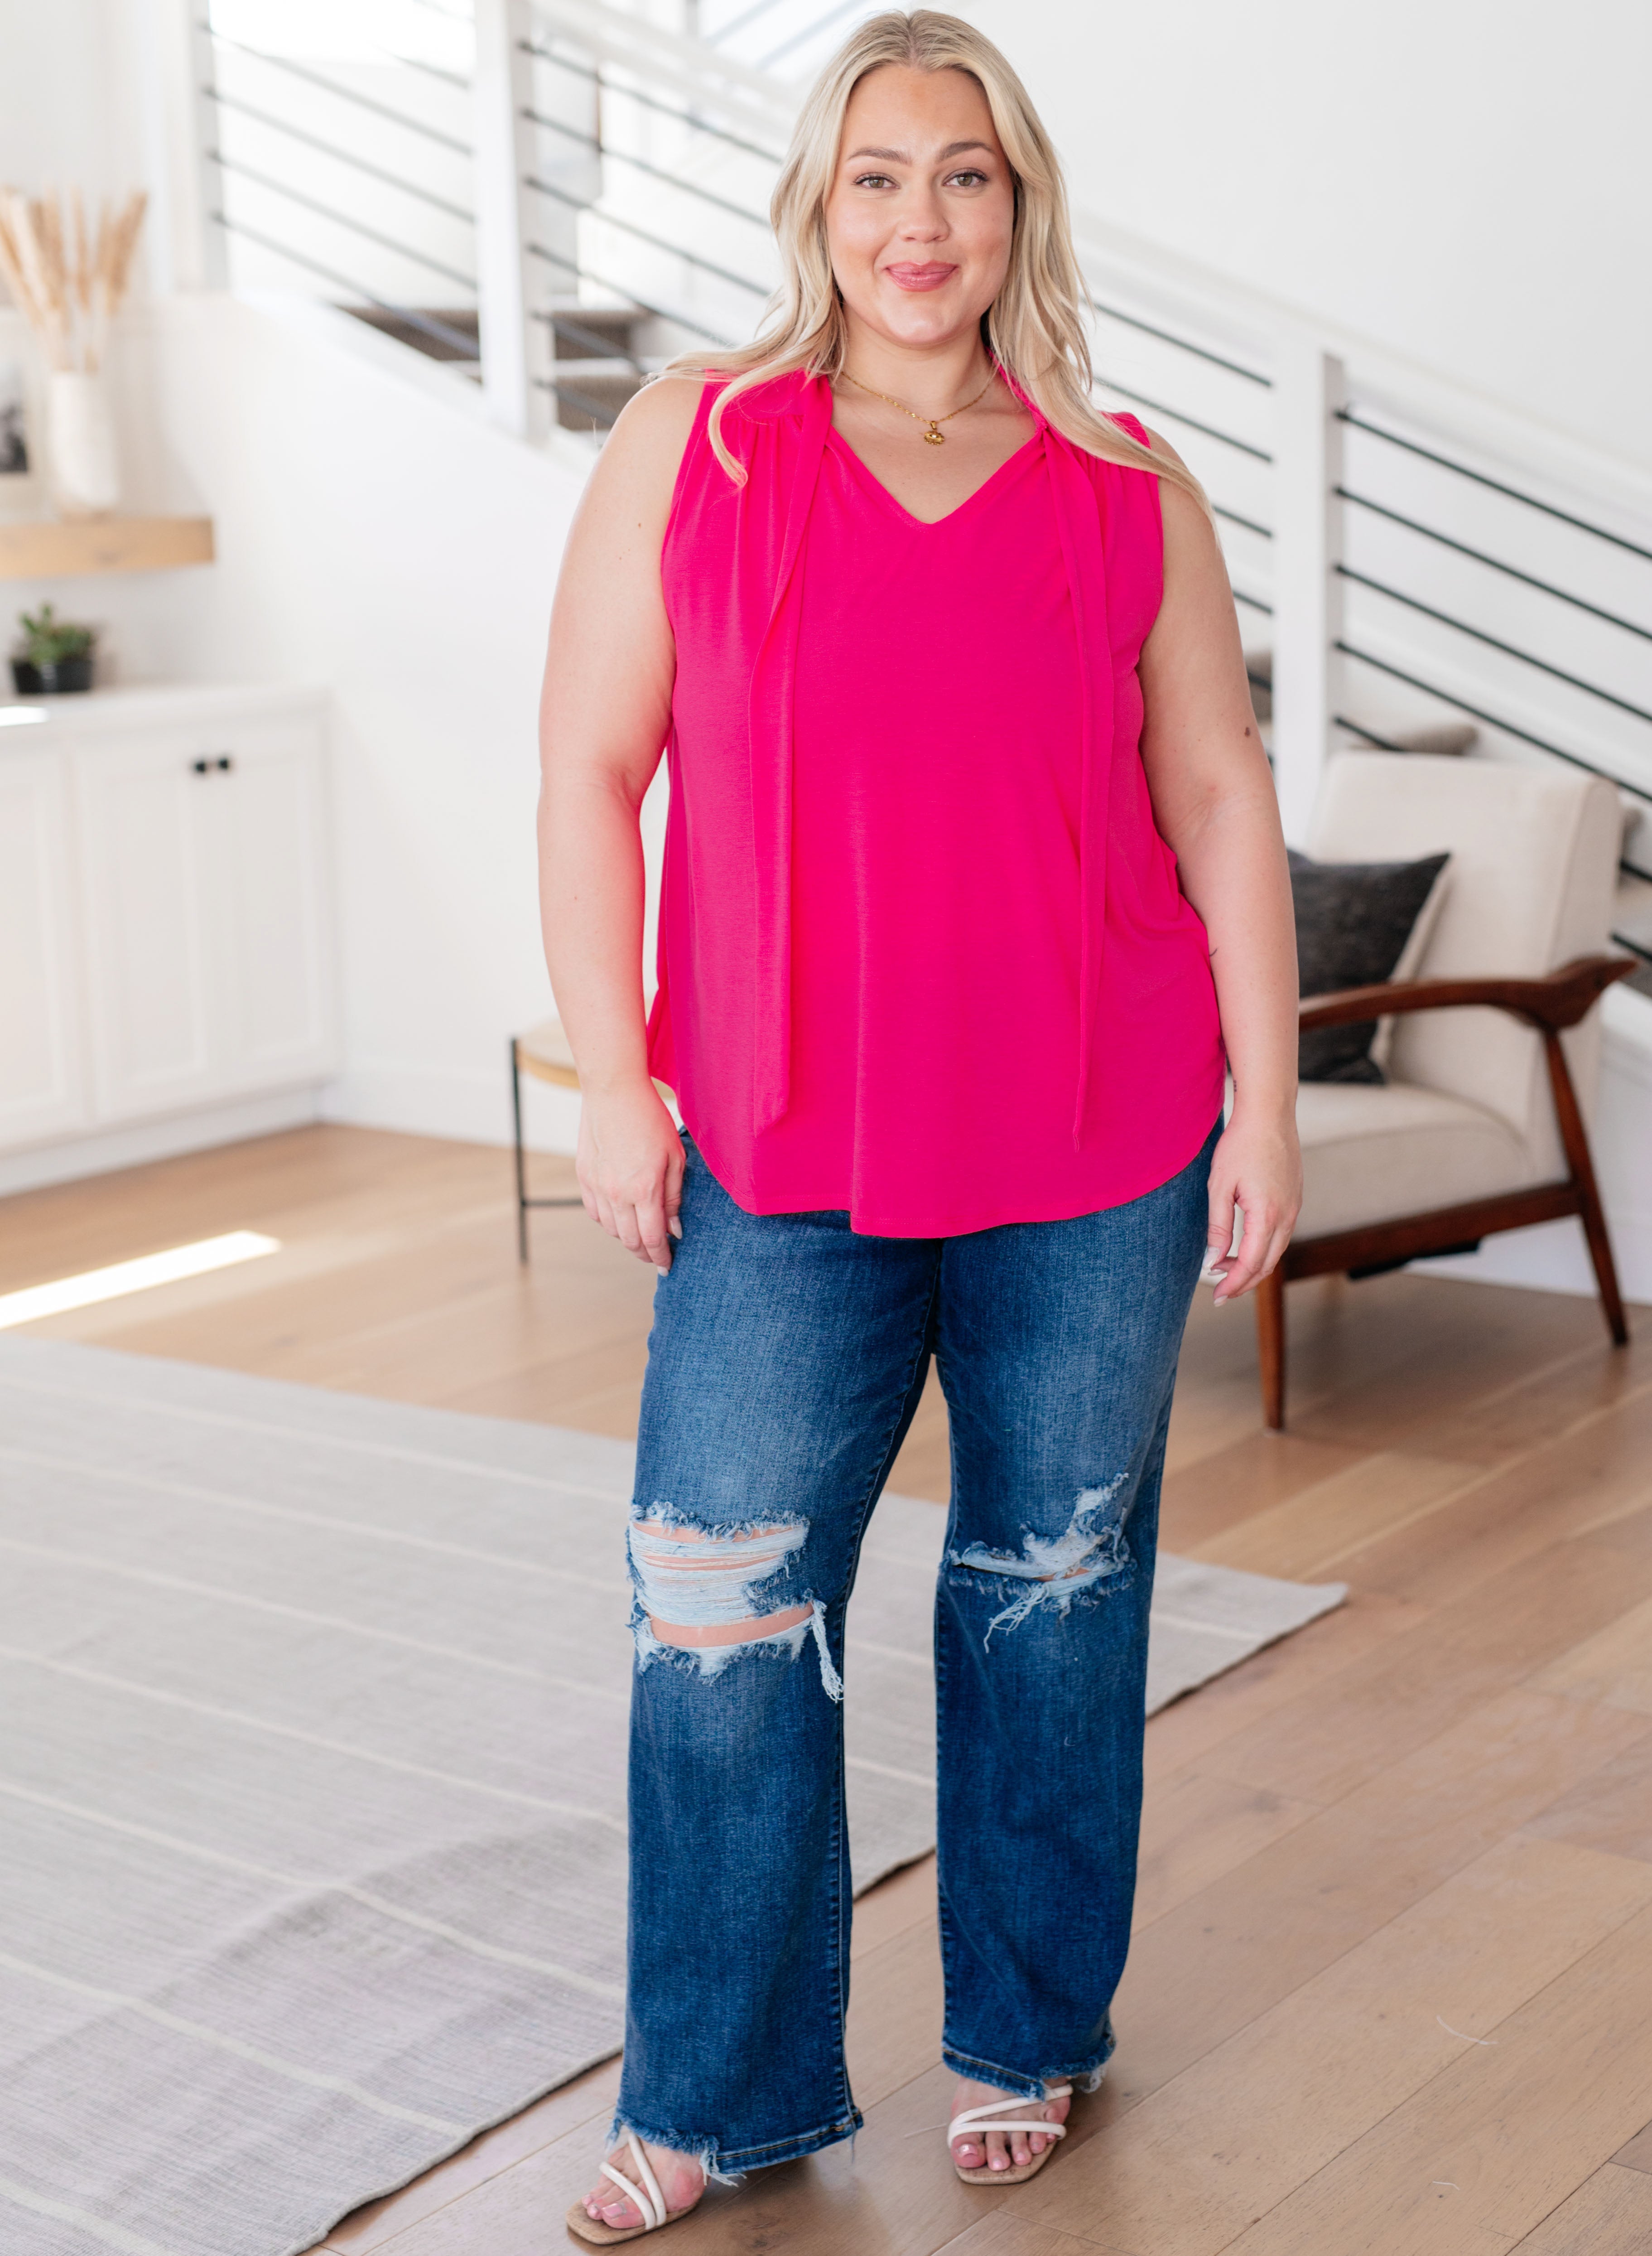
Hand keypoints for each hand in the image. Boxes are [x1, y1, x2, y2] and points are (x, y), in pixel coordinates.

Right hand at [576, 1080, 684, 1270]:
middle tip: (656, 1257)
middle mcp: (617, 1193)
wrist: (613, 1092)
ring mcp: (597, 1186)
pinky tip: (619, 1219)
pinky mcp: (584, 1177)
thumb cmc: (650, 1119)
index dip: (661, 1256)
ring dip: (627, 1239)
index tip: (668, 1266)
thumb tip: (674, 1228)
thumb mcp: (675, 1157)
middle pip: (630, 1240)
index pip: (652, 1238)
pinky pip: (595, 1213)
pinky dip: (608, 1222)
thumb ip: (674, 1197)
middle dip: (645, 1253)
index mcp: (644, 1189)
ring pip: (611, 1229)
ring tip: (640, 1238)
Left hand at [1205, 1105, 1300, 1303]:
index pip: (1251, 1263)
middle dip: (1243, 1282)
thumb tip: (1212, 1258)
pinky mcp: (1294, 1199)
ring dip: (1253, 1265)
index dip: (1233, 1283)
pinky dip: (1263, 1248)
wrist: (1269, 1113)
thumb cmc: (1241, 1144)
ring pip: (1276, 1250)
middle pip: (1268, 1264)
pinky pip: (1280, 1234)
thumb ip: (1218, 1226)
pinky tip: (1243, 1247)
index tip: (1216, 1296)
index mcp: (1268, 1215)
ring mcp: (1295, 1207)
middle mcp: (1287, 1215)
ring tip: (1226, 1270)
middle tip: (1220, 1292)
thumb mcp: (1219, 1186)